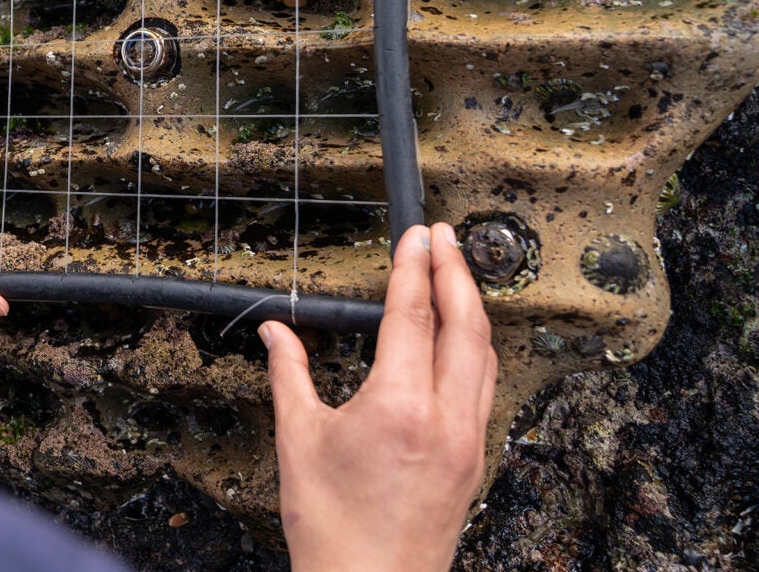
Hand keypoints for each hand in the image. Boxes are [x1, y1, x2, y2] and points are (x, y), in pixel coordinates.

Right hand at [260, 222, 495, 571]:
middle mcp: (446, 420)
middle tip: (447, 236)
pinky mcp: (474, 461)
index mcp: (399, 407)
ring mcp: (467, 441)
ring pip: (485, 356)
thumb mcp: (298, 441)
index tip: (417, 234)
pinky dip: (477, 349)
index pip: (413, 316)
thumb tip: (276, 332)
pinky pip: (485, 388)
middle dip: (458, 272)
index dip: (414, 267)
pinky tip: (462, 340)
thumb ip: (290, 374)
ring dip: (473, 308)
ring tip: (458, 275)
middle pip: (466, 325)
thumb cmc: (332, 529)